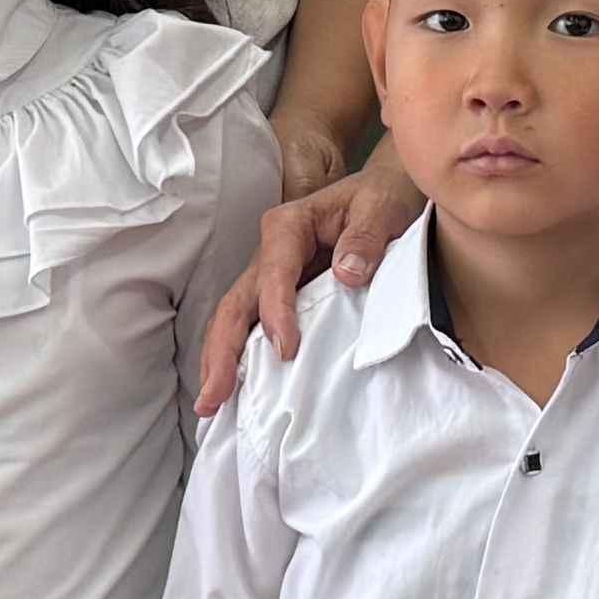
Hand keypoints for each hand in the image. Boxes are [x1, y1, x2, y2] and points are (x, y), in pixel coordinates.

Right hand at [194, 150, 423, 416]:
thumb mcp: (382, 208)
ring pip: (235, 319)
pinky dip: (239, 357)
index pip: (274, 273)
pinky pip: (253, 327)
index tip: (286, 350)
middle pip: (236, 303)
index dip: (276, 312)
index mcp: (289, 227)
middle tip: (215, 395)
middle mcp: (270, 253)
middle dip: (222, 350)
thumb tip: (347, 274)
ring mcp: (271, 276)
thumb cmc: (382, 198)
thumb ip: (366, 238)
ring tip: (212, 404)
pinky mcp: (281, 296)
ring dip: (221, 360)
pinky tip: (233, 390)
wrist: (386, 194)